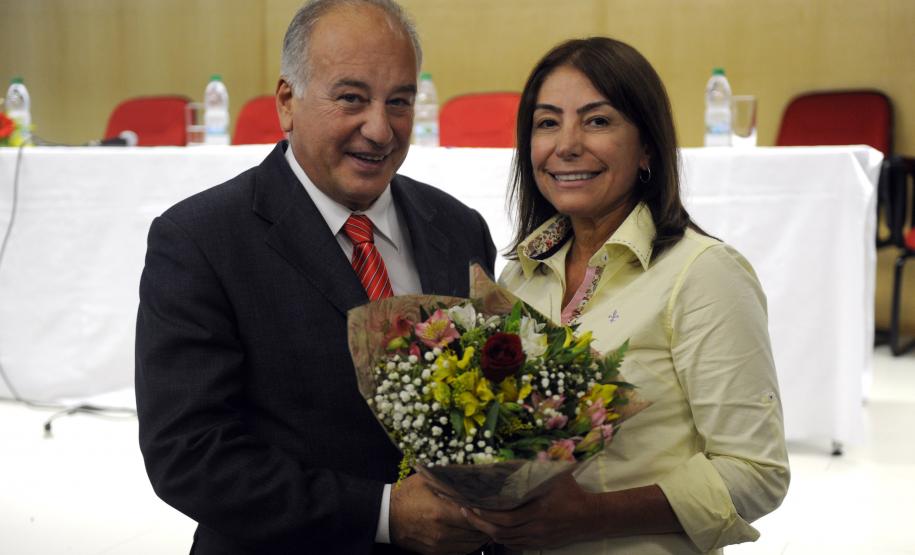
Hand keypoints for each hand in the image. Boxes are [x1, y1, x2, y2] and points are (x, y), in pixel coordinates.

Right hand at [389, 473, 489, 554]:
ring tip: (486, 523)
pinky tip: (472, 533)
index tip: (494, 505)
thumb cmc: (407, 494)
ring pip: (472, 545)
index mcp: (440, 512)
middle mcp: (441, 532)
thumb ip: (450, 479)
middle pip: (476, 532)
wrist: (386, 515)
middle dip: (487, 524)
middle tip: (496, 514)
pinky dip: (471, 544)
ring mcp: (438, 545)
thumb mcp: (426, 480)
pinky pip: (462, 552)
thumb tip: (473, 476)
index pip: (475, 516)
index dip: (488, 512)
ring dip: (481, 535)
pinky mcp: (435, 553)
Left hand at [462, 472, 598, 550]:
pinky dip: (500, 537)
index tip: (472, 505)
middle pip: (500, 532)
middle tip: (465, 511)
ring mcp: (536, 539)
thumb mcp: (556, 476)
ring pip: (505, 540)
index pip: (506, 518)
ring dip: (487, 531)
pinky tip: (491, 528)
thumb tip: (516, 456)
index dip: (486, 515)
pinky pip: (514, 544)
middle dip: (479, 523)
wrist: (590, 517)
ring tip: (473, 519)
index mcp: (538, 511)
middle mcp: (535, 528)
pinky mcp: (539, 544)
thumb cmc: (571, 492)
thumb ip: (537, 468)